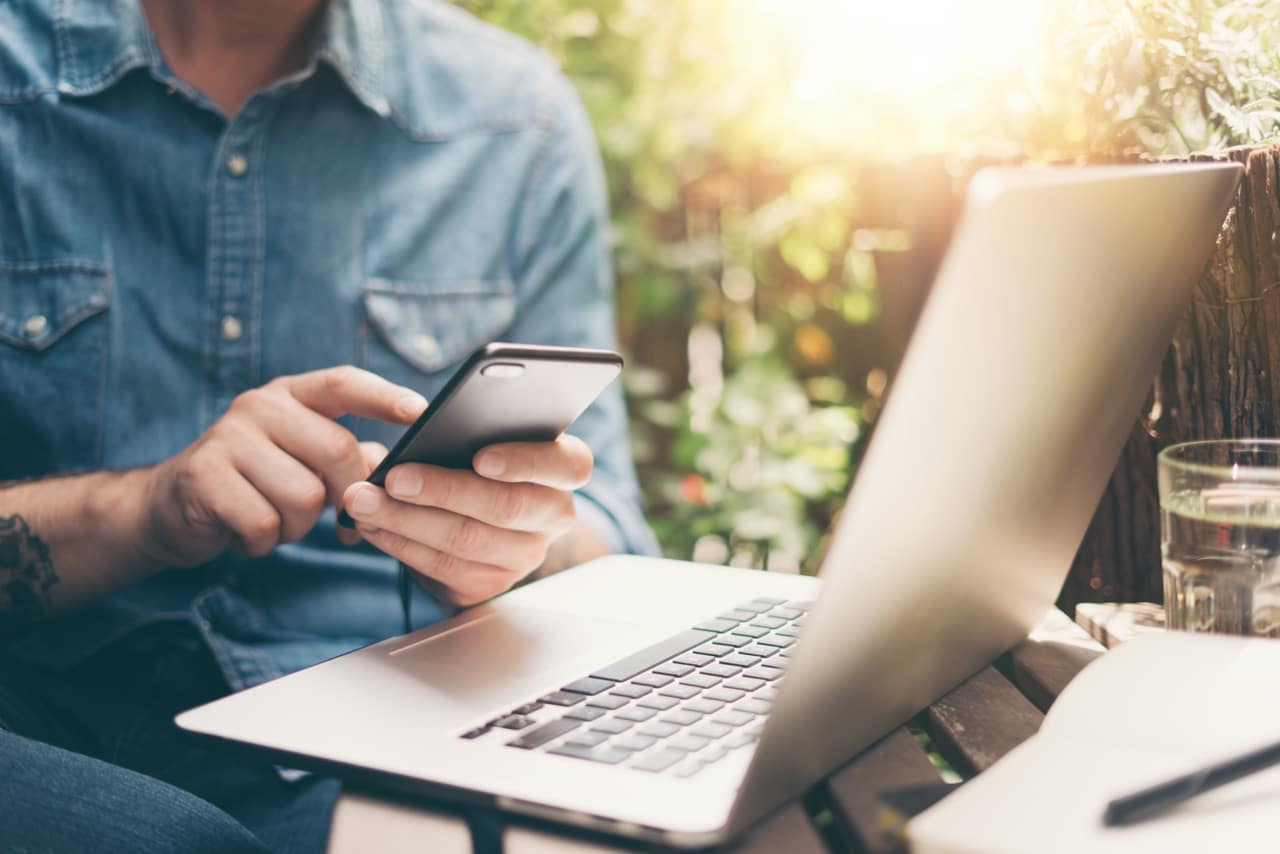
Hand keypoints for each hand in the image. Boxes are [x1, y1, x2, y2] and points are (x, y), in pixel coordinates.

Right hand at [139, 366, 425, 568]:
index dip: (385, 396)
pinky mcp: (202, 475)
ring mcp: (227, 437)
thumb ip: (350, 459)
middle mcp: (259, 406)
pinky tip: (245, 533)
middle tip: (334, 518)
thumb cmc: (254, 484)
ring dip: (297, 526)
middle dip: (346, 496)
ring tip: (273, 519)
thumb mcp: (302, 462)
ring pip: (304, 496)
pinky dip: (263, 541)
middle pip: (337, 451)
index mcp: (290, 395)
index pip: (344, 384)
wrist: (168, 509)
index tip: (421, 413)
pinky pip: (264, 522)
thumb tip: (396, 467)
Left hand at [341, 435, 592, 606]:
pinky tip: (372, 524)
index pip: (568, 465)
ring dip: (406, 519)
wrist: (482, 521)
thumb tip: (424, 426)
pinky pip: (442, 567)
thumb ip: (472, 430)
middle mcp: (554, 515)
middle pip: (506, 506)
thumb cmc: (480, 464)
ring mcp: (526, 555)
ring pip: (466, 540)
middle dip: (443, 490)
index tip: (480, 457)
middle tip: (395, 477)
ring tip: (364, 499)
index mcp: (563, 469)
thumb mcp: (487, 438)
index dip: (524, 462)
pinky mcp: (491, 583)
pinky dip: (400, 543)